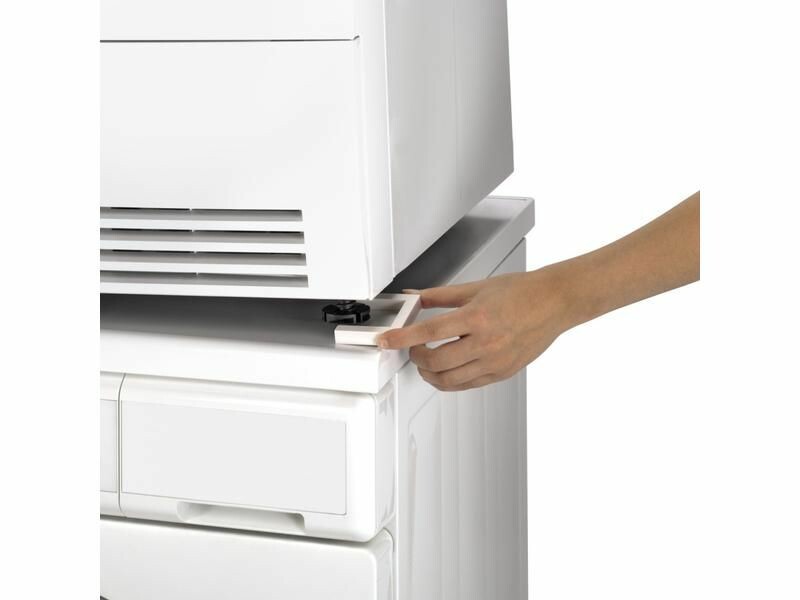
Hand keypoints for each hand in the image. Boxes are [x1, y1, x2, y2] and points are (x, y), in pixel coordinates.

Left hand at [378, 268, 572, 390]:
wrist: (554, 303)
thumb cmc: (521, 292)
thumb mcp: (476, 288)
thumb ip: (439, 296)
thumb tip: (414, 297)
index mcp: (477, 318)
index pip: (428, 333)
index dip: (402, 338)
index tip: (387, 341)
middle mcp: (486, 343)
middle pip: (436, 362)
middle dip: (416, 358)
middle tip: (412, 348)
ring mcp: (495, 362)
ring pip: (449, 380)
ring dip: (430, 373)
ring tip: (426, 361)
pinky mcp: (502, 373)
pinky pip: (467, 385)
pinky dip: (451, 380)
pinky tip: (448, 368)